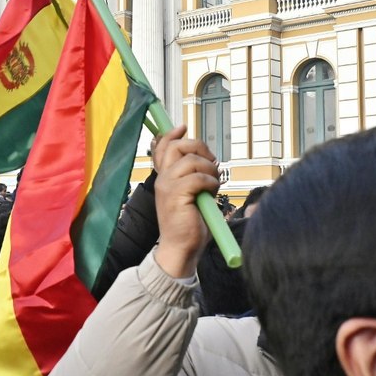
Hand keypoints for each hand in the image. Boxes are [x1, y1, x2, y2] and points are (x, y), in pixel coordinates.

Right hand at [152, 125, 219, 278]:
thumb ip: (193, 176)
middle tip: (211, 162)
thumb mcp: (190, 195)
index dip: (172, 134)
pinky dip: (211, 182)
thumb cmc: (188, 224)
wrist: (180, 248)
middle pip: (177, 146)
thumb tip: (207, 159)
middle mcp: (162, 179)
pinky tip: (212, 192)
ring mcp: (168, 186)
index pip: (162, 147)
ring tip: (214, 183)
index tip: (182, 127)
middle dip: (199, 148)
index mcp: (164, 178)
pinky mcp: (177, 195)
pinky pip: (198, 177)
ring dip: (210, 169)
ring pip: (191, 160)